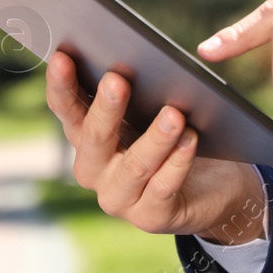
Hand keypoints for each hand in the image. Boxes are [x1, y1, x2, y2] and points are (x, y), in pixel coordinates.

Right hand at [44, 51, 268, 243]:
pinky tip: (191, 140)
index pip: (66, 109)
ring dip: (154, 138)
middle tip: (117, 79)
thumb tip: (134, 54)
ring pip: (134, 166)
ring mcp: (119, 198)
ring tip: (174, 113)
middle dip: (105, 108)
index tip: (63, 57)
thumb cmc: (172, 136)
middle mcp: (94, 170)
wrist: (210, 186)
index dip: (61, 86)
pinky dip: (178, 163)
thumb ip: (136, 91)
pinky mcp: (150, 217)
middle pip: (94, 138)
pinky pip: (163, 188)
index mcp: (86, 138)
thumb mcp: (149, 111)